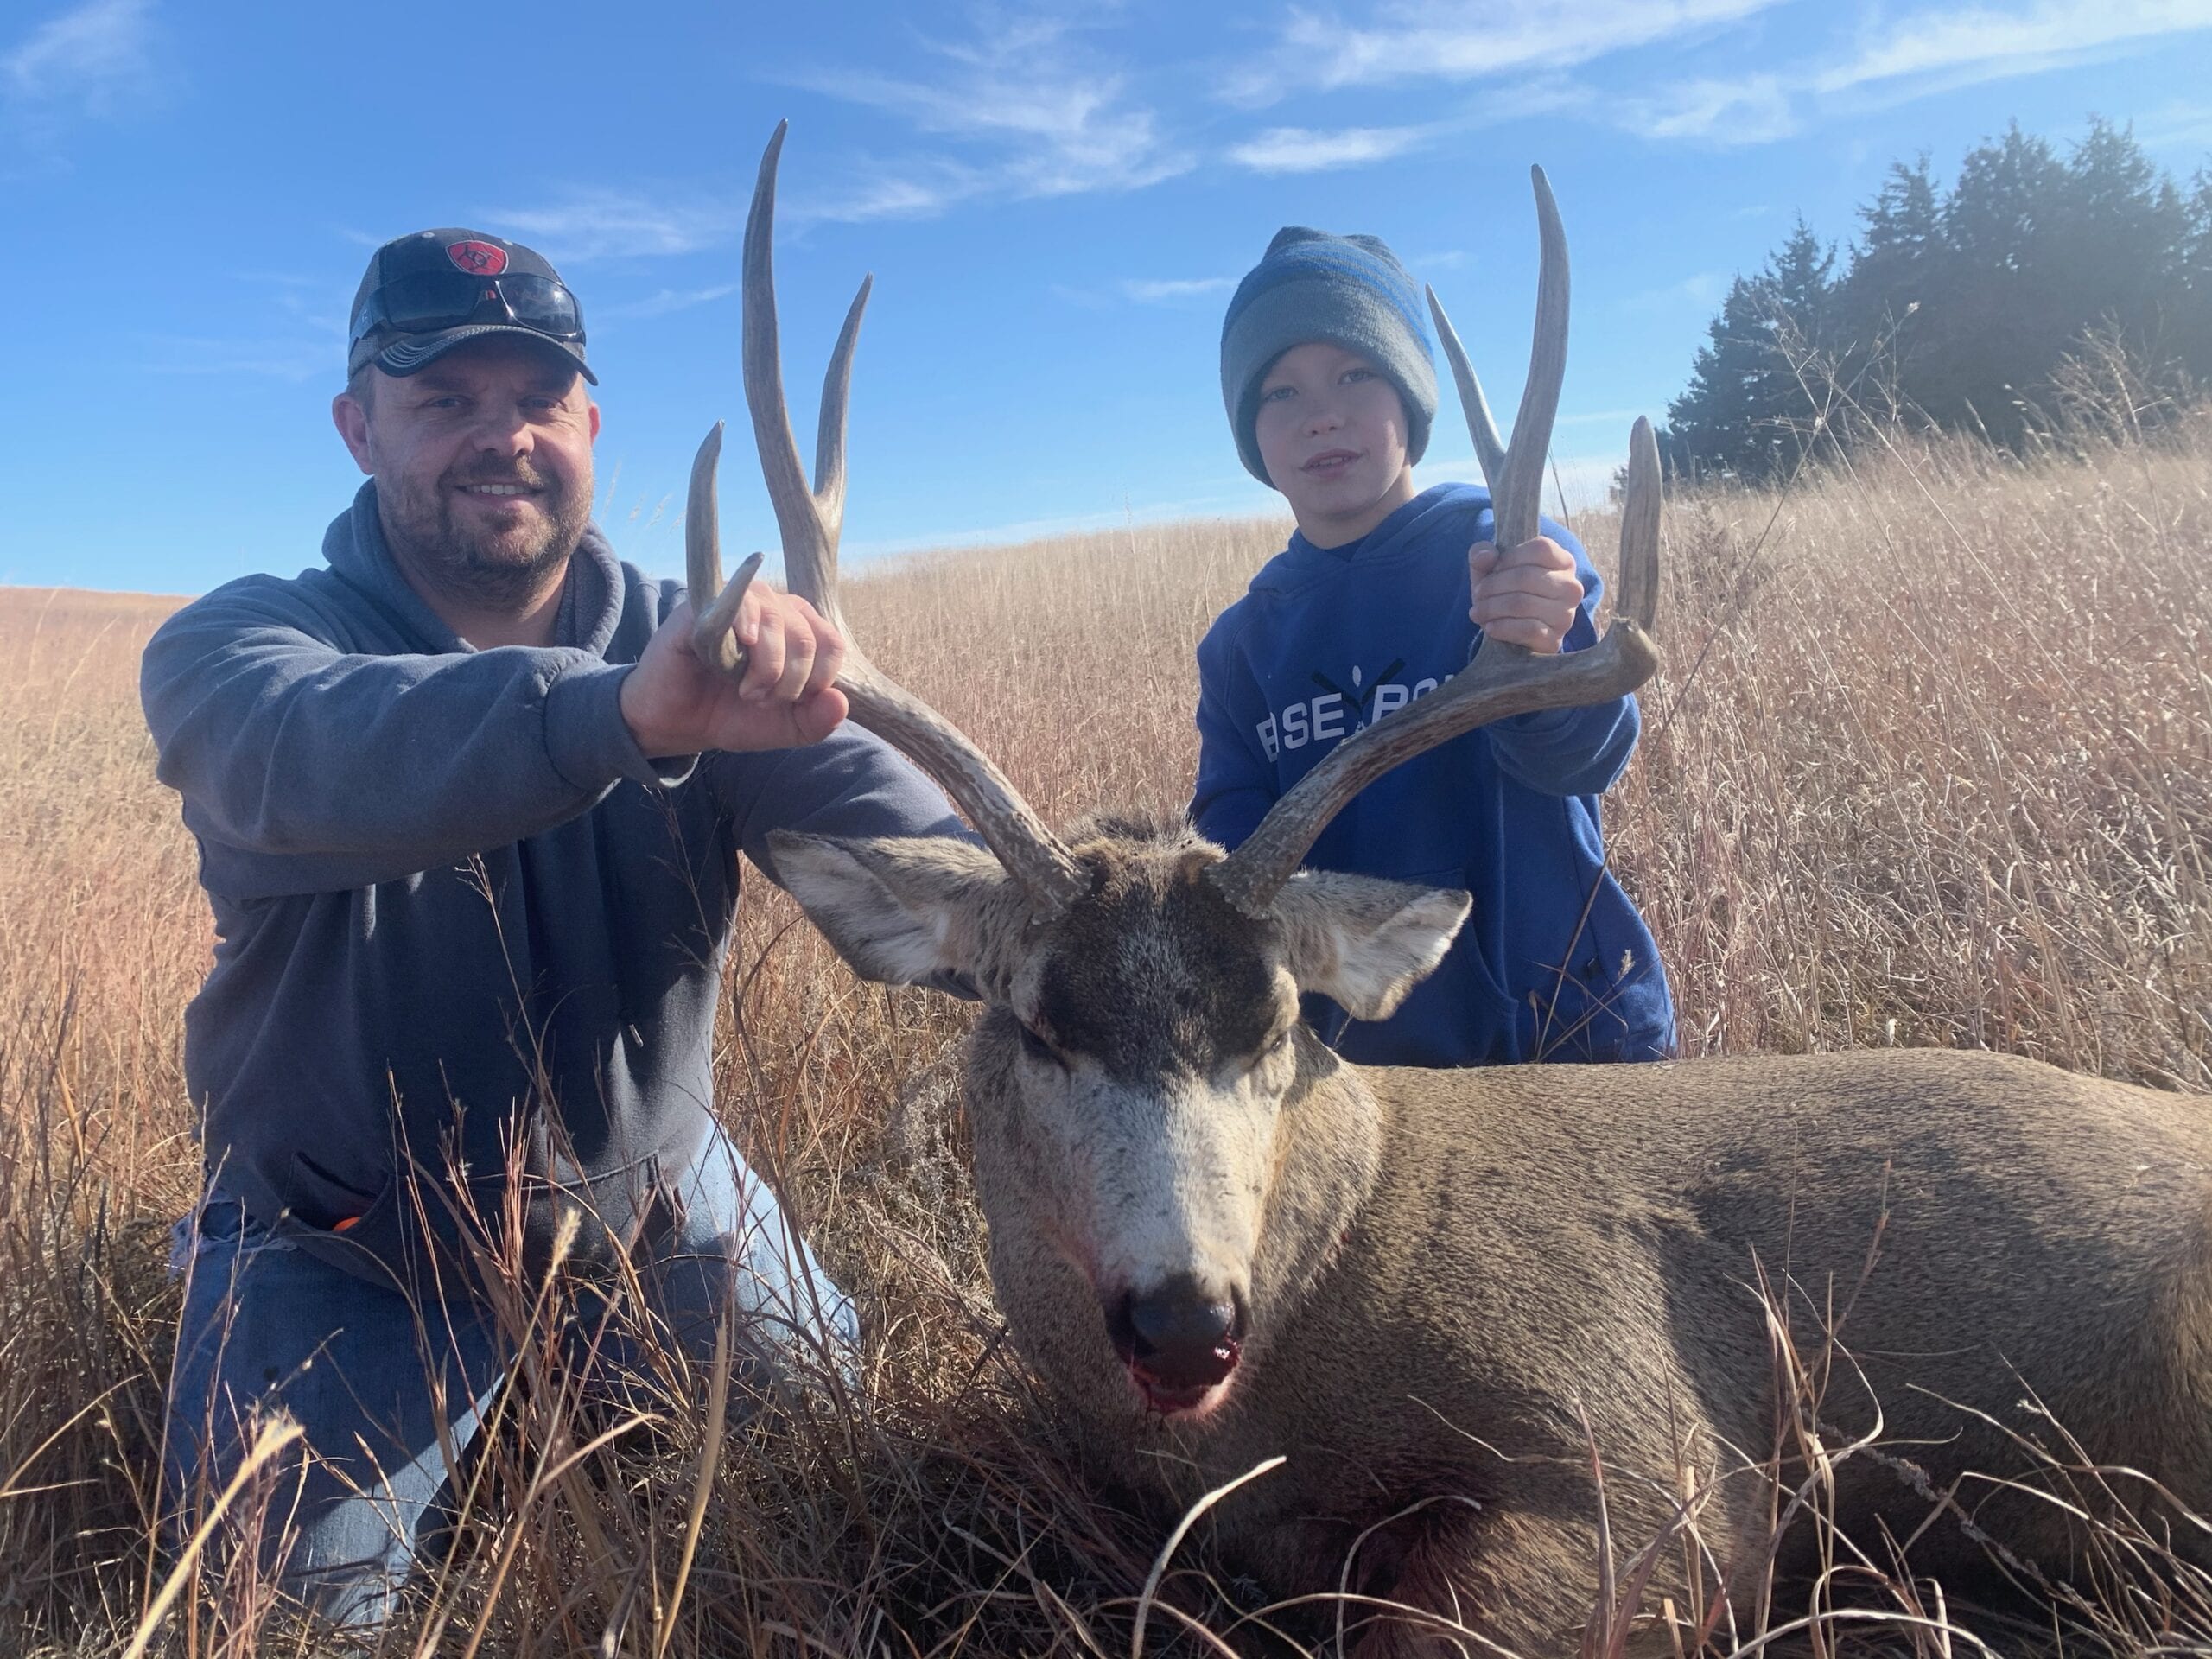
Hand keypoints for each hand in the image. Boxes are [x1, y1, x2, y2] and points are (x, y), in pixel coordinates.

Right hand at [621, 586, 848, 757]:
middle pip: (806, 635)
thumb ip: (817, 720)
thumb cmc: (731, 715)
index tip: (790, 703)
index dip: (818, 679)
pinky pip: (736, 601)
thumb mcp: (782, 728)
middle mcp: (773, 608)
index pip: (831, 643)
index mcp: (798, 630)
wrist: (675, 723)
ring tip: (745, 691)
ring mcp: (737, 603)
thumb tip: (841, 702)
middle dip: (790, 680)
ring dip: (768, 666)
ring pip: (777, 618)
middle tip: (760, 701)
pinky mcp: (701, 605)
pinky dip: (745, 625)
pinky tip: (741, 645)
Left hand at [1469, 536, 1583, 654]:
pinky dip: (1502, 627)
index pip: (1540, 549)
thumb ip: (1483, 554)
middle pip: (1526, 577)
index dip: (1510, 557)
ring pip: (1522, 604)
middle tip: (1477, 594)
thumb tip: (1484, 555)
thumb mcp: (1490, 569)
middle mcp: (1571, 587)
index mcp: (1563, 562)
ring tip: (1478, 612)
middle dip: (1493, 585)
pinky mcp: (1554, 639)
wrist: (1513, 634)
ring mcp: (1565, 615)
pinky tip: (1490, 627)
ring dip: (1491, 607)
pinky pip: (1526, 629)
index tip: (1492, 568)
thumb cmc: (1505, 592)